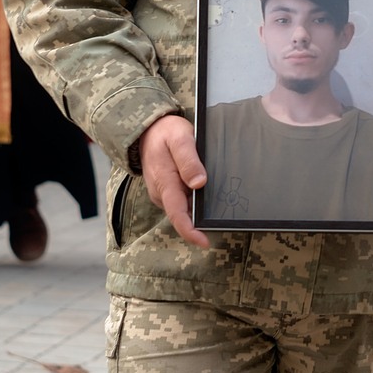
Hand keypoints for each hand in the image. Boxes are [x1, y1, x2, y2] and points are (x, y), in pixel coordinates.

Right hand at [137, 114, 207, 248]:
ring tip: (220, 200)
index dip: (190, 231)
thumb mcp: (179, 139)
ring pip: (185, 208)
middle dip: (201, 220)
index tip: (205, 242)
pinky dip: (195, 200)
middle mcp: (163, 192)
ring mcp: (164, 193)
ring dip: (200, 209)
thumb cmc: (165, 133)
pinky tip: (208, 193)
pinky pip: (183, 200)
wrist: (148, 130)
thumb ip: (189, 161)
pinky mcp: (168, 191)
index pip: (177, 214)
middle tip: (224, 214)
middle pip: (184, 214)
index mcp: (165, 182)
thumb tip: (199, 183)